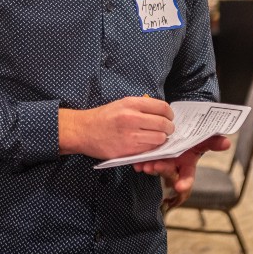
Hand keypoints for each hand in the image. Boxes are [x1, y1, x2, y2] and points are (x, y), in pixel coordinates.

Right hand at [58, 96, 174, 158]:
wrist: (83, 131)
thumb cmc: (103, 117)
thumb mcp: (122, 103)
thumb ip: (141, 106)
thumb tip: (161, 111)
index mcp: (132, 104)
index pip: (162, 107)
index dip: (169, 114)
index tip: (169, 117)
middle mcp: (132, 118)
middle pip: (164, 124)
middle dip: (169, 128)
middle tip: (167, 130)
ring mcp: (130, 135)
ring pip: (159, 138)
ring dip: (161, 139)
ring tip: (157, 138)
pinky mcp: (127, 150)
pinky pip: (149, 150)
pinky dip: (152, 148)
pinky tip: (148, 145)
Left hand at [133, 134, 230, 207]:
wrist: (177, 132)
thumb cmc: (192, 138)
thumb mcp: (203, 139)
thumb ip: (214, 141)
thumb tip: (227, 142)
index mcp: (187, 165)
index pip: (188, 177)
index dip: (184, 183)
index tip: (179, 187)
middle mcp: (174, 167)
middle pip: (168, 172)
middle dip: (162, 171)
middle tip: (155, 167)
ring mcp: (161, 164)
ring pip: (155, 169)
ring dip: (149, 167)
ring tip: (143, 164)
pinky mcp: (150, 159)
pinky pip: (144, 162)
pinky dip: (140, 162)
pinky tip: (136, 161)